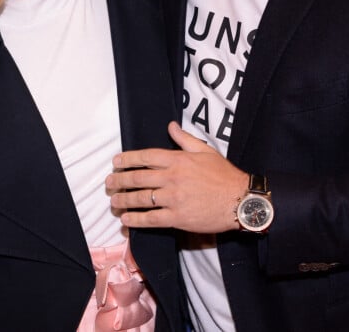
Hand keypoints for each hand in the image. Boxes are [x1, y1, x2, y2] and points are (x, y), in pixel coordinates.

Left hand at [106, 122, 247, 232]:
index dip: (128, 159)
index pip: (146, 157)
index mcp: (179, 160)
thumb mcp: (206, 151)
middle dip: (119, 180)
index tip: (116, 162)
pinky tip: (126, 221)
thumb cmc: (224, 175)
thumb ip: (185, 139)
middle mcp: (173, 178)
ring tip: (113, 201)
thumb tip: (171, 126)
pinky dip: (135, 220)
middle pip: (138, 178)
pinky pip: (151, 219)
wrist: (239, 200)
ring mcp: (174, 198)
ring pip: (141, 199)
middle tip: (108, 183)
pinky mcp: (177, 218)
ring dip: (123, 200)